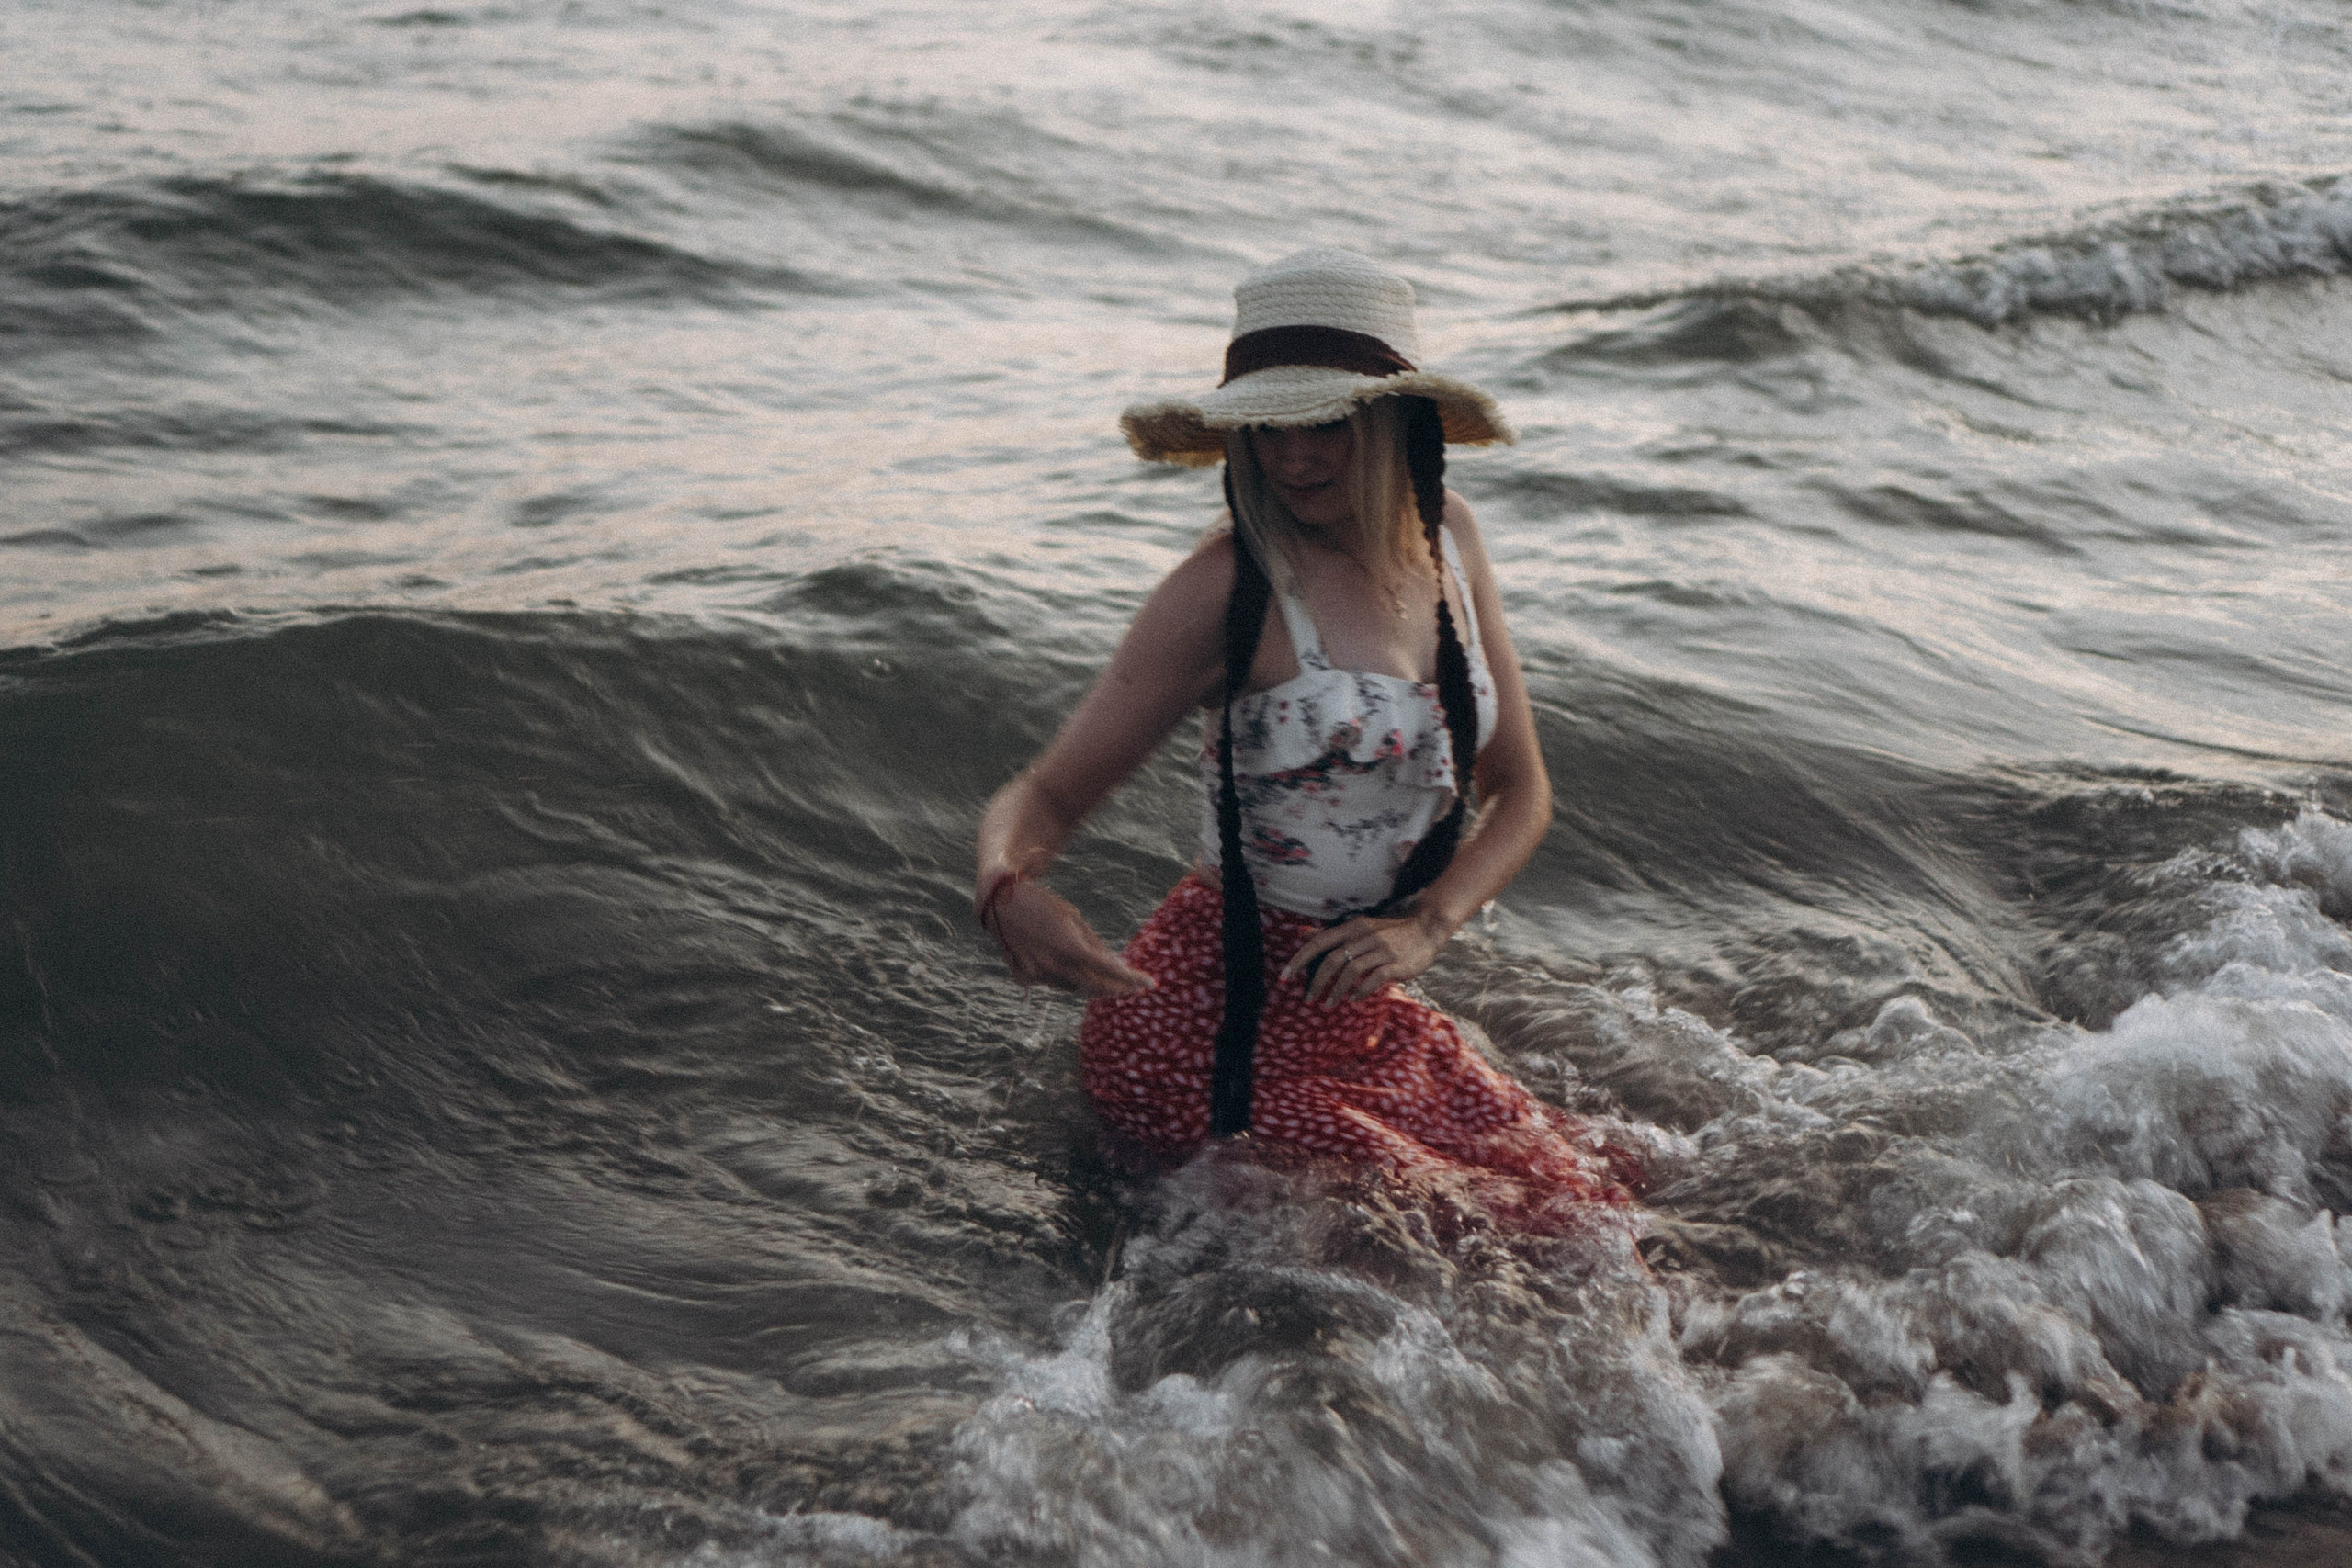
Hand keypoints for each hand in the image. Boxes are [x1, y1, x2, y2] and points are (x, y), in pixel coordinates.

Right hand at [981, 879, 1153, 998]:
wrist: (998, 902)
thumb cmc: (1041, 903)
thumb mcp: (1072, 916)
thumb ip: (1094, 944)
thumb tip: (1116, 964)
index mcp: (1069, 947)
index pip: (1109, 970)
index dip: (1131, 979)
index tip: (1150, 983)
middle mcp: (1054, 966)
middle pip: (1094, 988)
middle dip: (1115, 989)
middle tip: (1132, 986)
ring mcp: (1037, 975)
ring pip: (1072, 987)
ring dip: (1088, 982)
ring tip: (1099, 973)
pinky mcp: (1024, 978)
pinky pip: (1052, 983)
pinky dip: (1063, 977)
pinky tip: (1061, 962)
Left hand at [1280, 907, 1449, 1007]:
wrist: (1427, 929)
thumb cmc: (1389, 932)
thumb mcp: (1359, 928)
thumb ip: (1331, 934)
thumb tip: (1300, 934)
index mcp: (1353, 927)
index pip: (1319, 941)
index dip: (1300, 959)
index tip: (1285, 977)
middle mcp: (1365, 936)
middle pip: (1333, 958)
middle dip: (1316, 981)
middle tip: (1308, 999)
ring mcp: (1382, 950)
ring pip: (1351, 970)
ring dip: (1336, 990)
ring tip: (1329, 1004)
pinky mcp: (1396, 964)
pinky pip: (1374, 979)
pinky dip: (1360, 990)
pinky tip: (1354, 999)